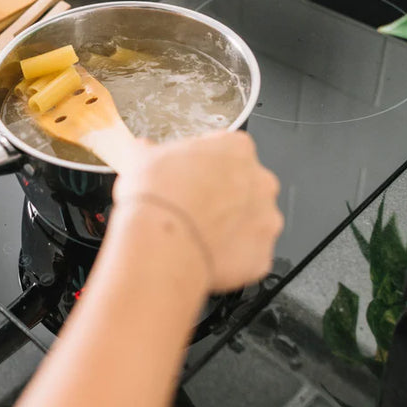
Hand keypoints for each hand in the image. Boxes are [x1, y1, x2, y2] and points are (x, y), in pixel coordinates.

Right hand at [112, 132, 282, 292]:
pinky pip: (246, 255)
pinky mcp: (261, 256)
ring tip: (194, 233)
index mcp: (237, 149)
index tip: (186, 176)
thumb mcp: (141, 157)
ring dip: (228, 227)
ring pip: (249, 222)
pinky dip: (228, 257)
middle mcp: (260, 182)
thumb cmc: (159, 198)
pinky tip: (202, 253)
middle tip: (189, 206)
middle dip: (221, 196)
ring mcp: (265, 220)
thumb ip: (149, 150)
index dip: (202, 165)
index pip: (226, 150)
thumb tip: (142, 151)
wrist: (162, 243)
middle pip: (244, 186)